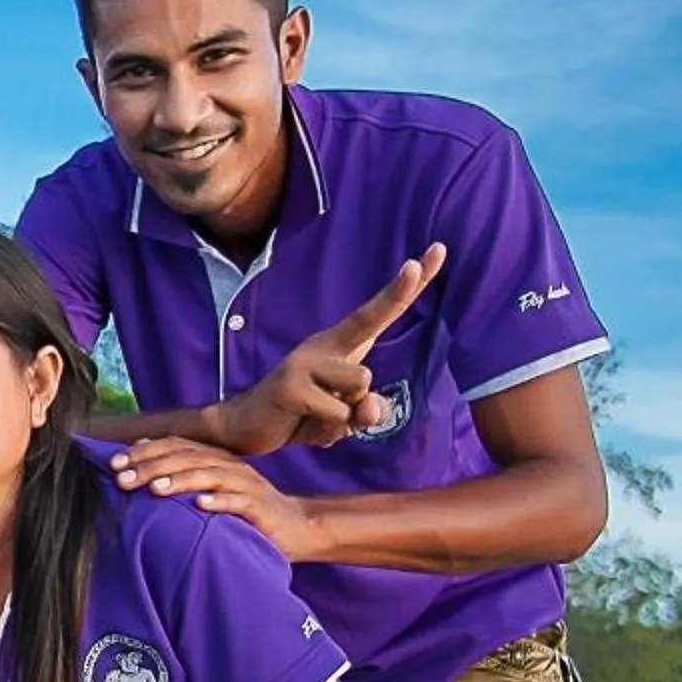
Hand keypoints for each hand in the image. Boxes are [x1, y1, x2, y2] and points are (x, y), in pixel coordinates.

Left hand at [109, 441, 323, 558]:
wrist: (296, 527)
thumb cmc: (245, 512)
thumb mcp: (210, 490)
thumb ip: (181, 476)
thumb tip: (142, 460)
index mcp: (213, 460)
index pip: (175, 447)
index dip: (144, 452)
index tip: (113, 463)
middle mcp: (228, 466)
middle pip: (186, 458)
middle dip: (152, 466)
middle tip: (123, 478)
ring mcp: (245, 485)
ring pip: (209, 476)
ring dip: (180, 481)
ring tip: (154, 489)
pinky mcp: (260, 507)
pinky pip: (238, 502)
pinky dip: (219, 503)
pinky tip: (199, 507)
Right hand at [209, 246, 444, 454]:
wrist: (245, 426)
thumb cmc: (303, 415)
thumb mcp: (344, 418)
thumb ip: (366, 412)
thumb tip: (369, 409)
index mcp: (341, 346)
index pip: (379, 312)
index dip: (406, 287)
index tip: (436, 251)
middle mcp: (324, 345)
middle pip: (369, 319)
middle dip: (397, 293)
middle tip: (414, 265)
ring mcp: (305, 361)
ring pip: (361, 383)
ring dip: (349, 412)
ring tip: (320, 415)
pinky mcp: (291, 385)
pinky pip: (337, 413)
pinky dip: (329, 429)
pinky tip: (303, 422)